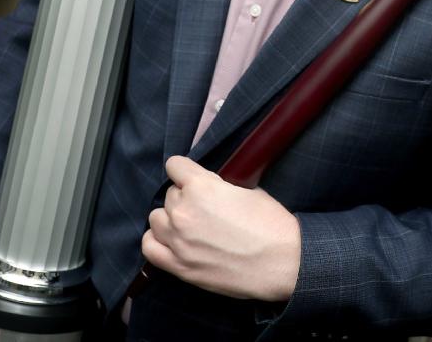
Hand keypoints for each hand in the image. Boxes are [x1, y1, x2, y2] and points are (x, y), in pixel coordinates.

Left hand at [142, 155, 300, 300]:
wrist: (282, 262)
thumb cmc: (271, 224)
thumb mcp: (247, 190)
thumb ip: (218, 186)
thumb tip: (208, 186)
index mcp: (201, 186)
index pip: (175, 166)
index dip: (186, 172)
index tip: (194, 179)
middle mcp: (183, 211)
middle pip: (169, 194)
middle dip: (184, 197)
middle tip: (204, 209)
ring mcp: (178, 240)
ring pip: (156, 218)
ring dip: (170, 219)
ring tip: (189, 226)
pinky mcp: (178, 266)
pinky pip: (149, 246)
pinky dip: (157, 241)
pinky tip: (172, 241)